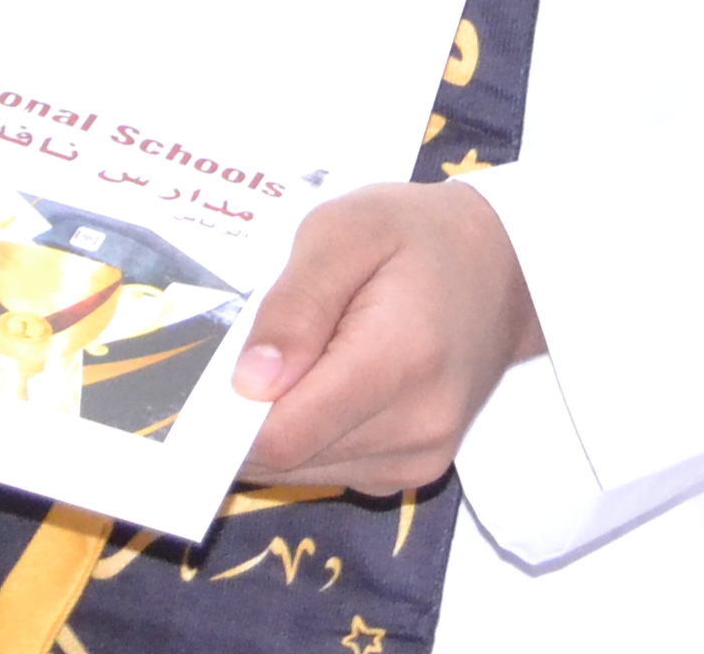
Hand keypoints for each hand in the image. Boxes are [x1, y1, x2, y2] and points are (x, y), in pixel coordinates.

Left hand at [229, 181, 544, 493]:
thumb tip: (249, 384)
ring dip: (279, 427)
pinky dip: (310, 436)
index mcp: (399, 361)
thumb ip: (296, 303)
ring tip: (295, 360)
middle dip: (248, 416)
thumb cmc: (417, 235)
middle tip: (248, 353)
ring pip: (305, 472)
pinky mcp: (416, 470)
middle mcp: (417, 428)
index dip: (227, 418)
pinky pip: (332, 470)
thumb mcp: (346, 230)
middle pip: (288, 458)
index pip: (284, 434)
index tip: (199, 380)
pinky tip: (322, 383)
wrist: (504, 267)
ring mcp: (421, 458)